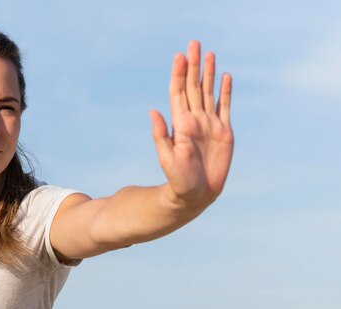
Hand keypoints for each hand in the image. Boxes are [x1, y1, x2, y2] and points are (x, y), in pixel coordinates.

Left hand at [149, 41, 233, 208]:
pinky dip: (225, 92)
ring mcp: (209, 125)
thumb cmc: (178, 180)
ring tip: (209, 54)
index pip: (179, 93)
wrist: (195, 195)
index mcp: (181, 124)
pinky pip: (225, 107)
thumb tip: (153, 111)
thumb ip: (161, 135)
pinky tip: (224, 77)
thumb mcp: (167, 158)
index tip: (179, 56)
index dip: (179, 75)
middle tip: (194, 44)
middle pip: (194, 87)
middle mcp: (194, 120)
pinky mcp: (224, 133)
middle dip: (193, 66)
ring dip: (208, 74)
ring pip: (209, 93)